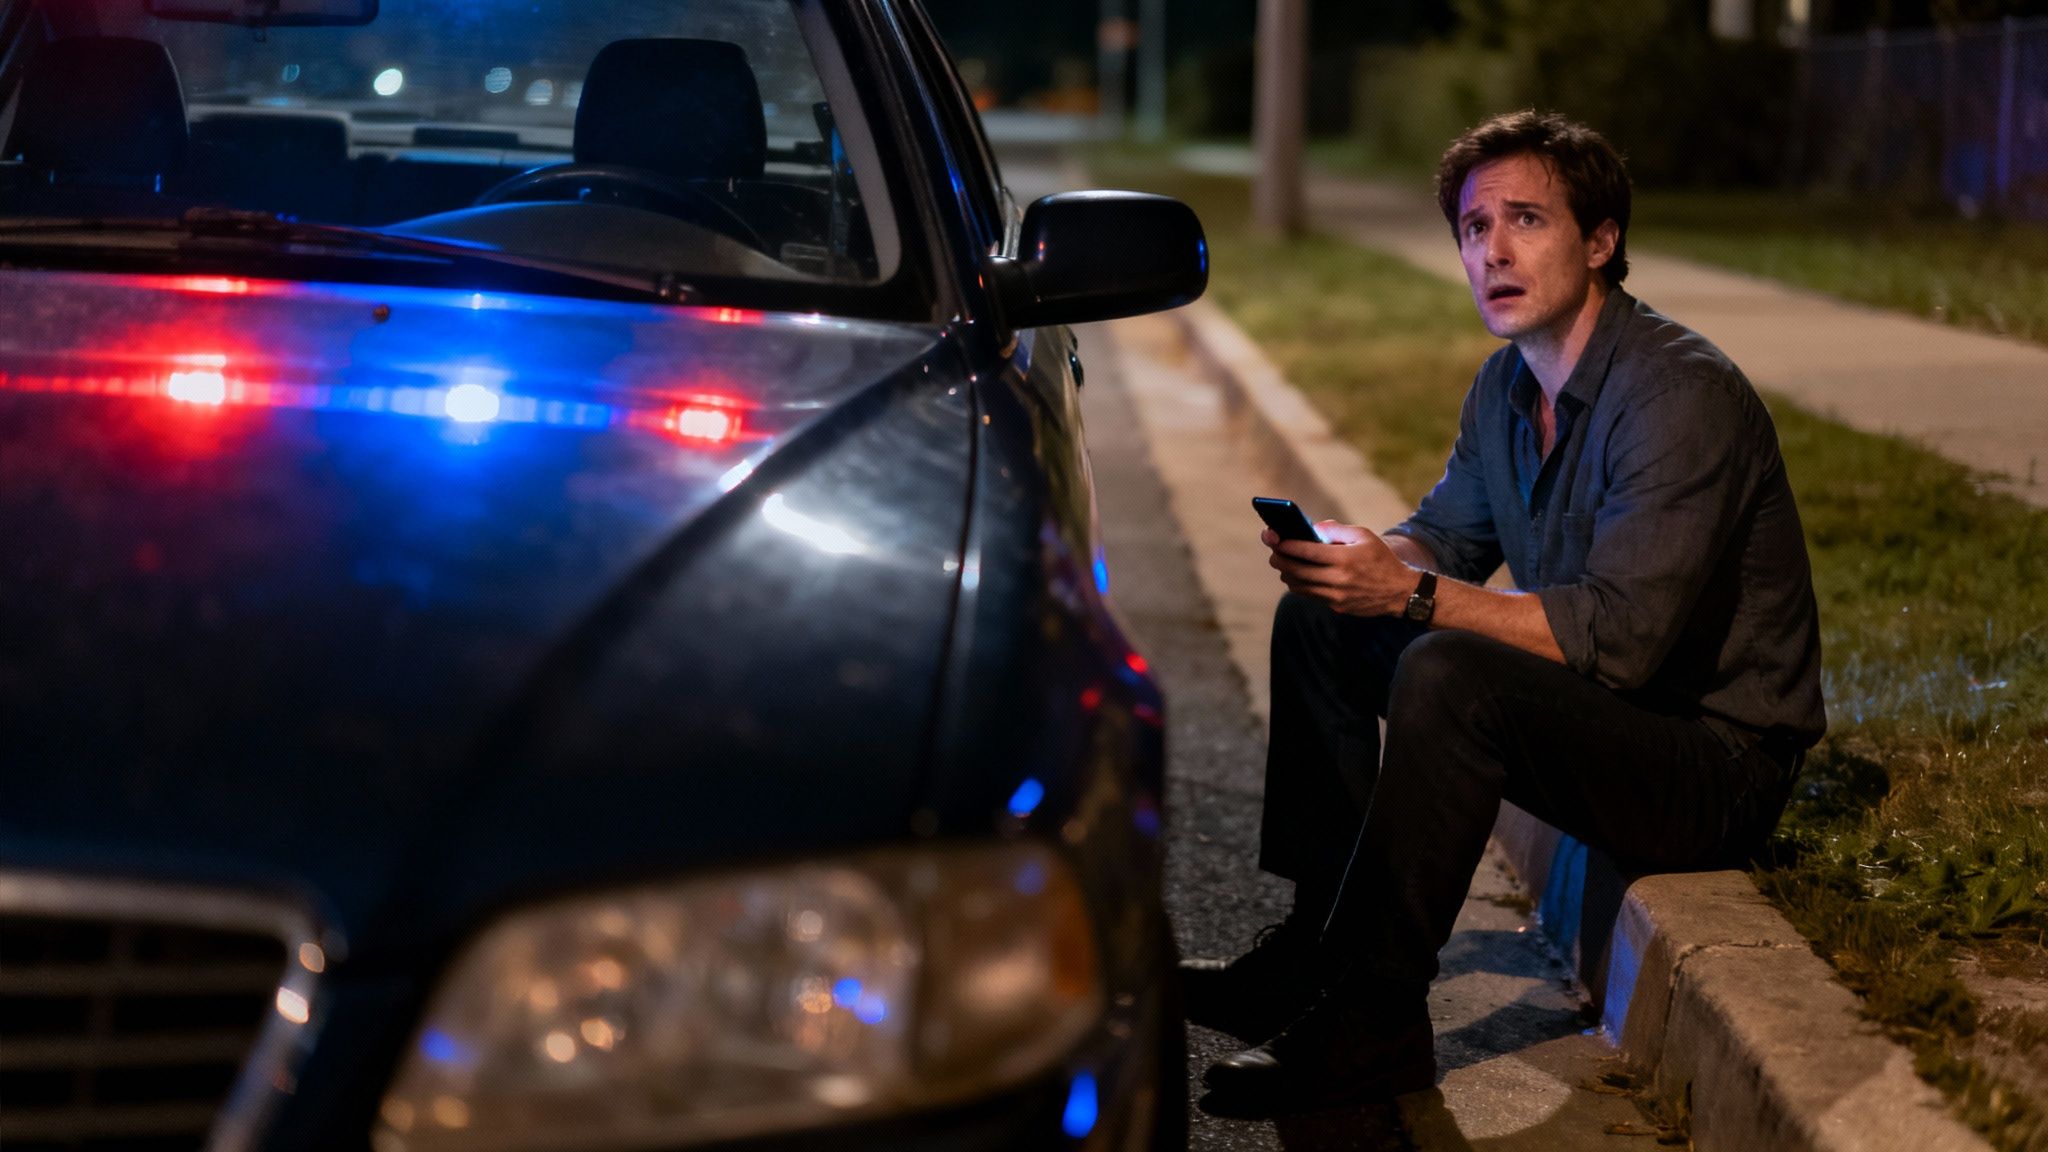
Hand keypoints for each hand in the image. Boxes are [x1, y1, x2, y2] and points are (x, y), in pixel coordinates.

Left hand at [1262, 521, 1413, 616]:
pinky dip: (1300, 585)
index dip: (1285, 544)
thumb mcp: (1364, 536)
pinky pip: (1310, 595)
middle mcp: (1338, 579)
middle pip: (1296, 570)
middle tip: (1273, 552)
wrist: (1400, 592)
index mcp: (1344, 558)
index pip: (1305, 551)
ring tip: (1284, 563)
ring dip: (1287, 574)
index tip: (1273, 537)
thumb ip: (1336, 530)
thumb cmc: (1381, 559)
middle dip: (1279, 559)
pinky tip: (1298, 576)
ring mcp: (1336, 596)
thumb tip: (1311, 527)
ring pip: (1299, 586)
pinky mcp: (1337, 607)